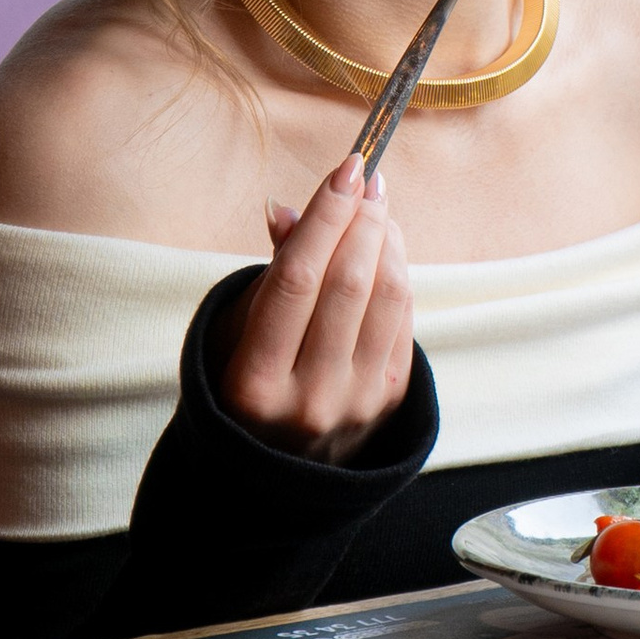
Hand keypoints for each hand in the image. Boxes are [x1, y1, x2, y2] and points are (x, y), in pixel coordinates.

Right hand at [220, 157, 414, 461]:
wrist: (279, 469)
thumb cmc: (247, 385)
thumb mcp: (235, 334)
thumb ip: (269, 273)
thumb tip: (288, 211)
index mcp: (253, 382)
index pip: (298, 280)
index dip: (325, 217)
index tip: (345, 169)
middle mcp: (307, 397)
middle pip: (348, 284)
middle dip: (362, 219)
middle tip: (366, 179)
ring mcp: (356, 403)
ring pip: (386, 299)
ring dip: (387, 240)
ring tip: (376, 207)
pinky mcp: (390, 401)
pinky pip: (404, 320)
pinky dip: (398, 273)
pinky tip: (386, 247)